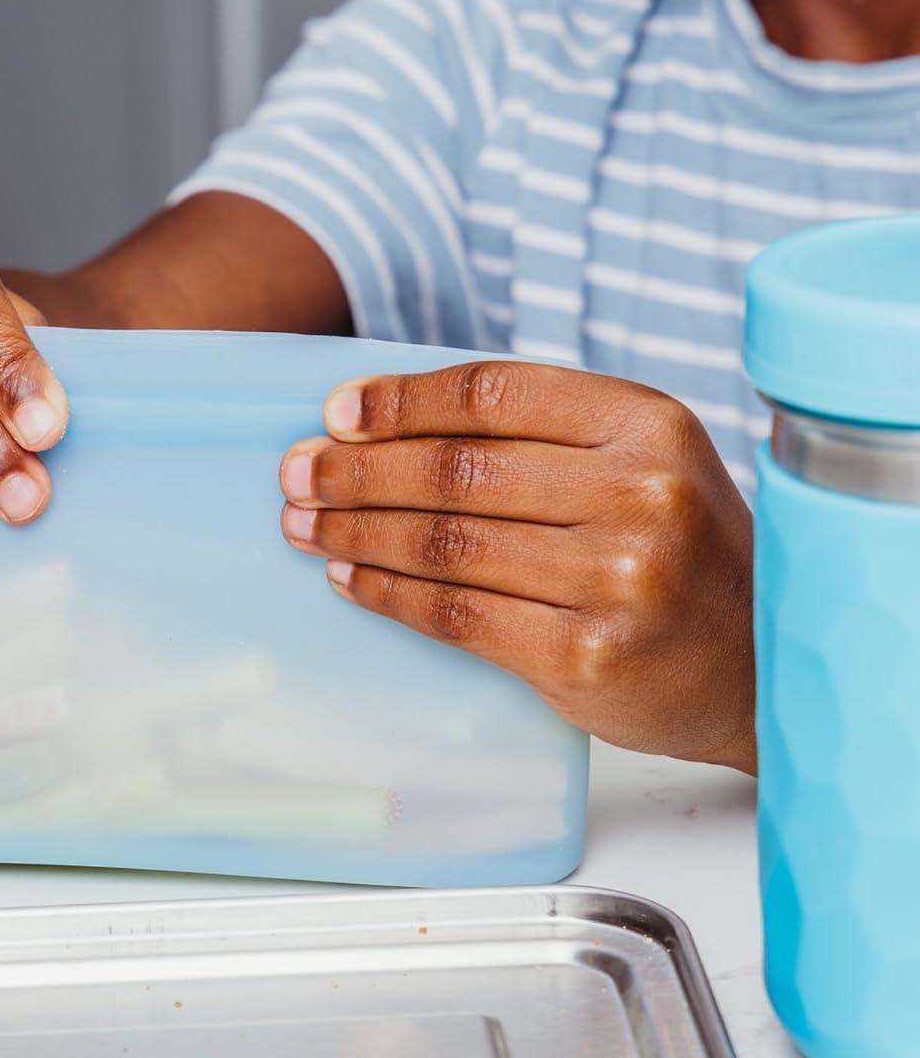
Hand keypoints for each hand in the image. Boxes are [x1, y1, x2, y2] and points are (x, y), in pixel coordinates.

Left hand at [278, 360, 755, 772]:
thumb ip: (534, 432)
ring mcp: (615, 580)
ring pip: (444, 542)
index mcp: (644, 424)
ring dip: (355, 531)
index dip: (400, 402)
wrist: (759, 664)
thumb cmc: (676, 547)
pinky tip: (347, 578)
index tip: (336, 415)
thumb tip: (376, 420)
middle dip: (356, 471)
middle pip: (455, 469)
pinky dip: (386, 593)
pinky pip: (454, 614)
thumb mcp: (637, 459)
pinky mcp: (586, 656)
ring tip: (303, 524)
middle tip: (297, 473)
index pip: (492, 393)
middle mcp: (637, 495)